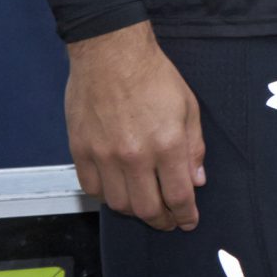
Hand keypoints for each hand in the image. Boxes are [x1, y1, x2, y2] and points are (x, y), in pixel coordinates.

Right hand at [66, 24, 205, 230]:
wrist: (111, 55)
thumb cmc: (155, 77)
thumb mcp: (189, 108)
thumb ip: (193, 148)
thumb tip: (196, 181)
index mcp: (166, 145)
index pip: (177, 195)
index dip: (185, 215)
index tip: (189, 222)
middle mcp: (134, 157)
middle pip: (147, 208)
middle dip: (162, 221)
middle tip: (169, 222)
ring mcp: (103, 156)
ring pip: (118, 204)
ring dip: (135, 211)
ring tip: (146, 207)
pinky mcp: (80, 151)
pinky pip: (92, 188)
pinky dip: (106, 196)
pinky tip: (118, 191)